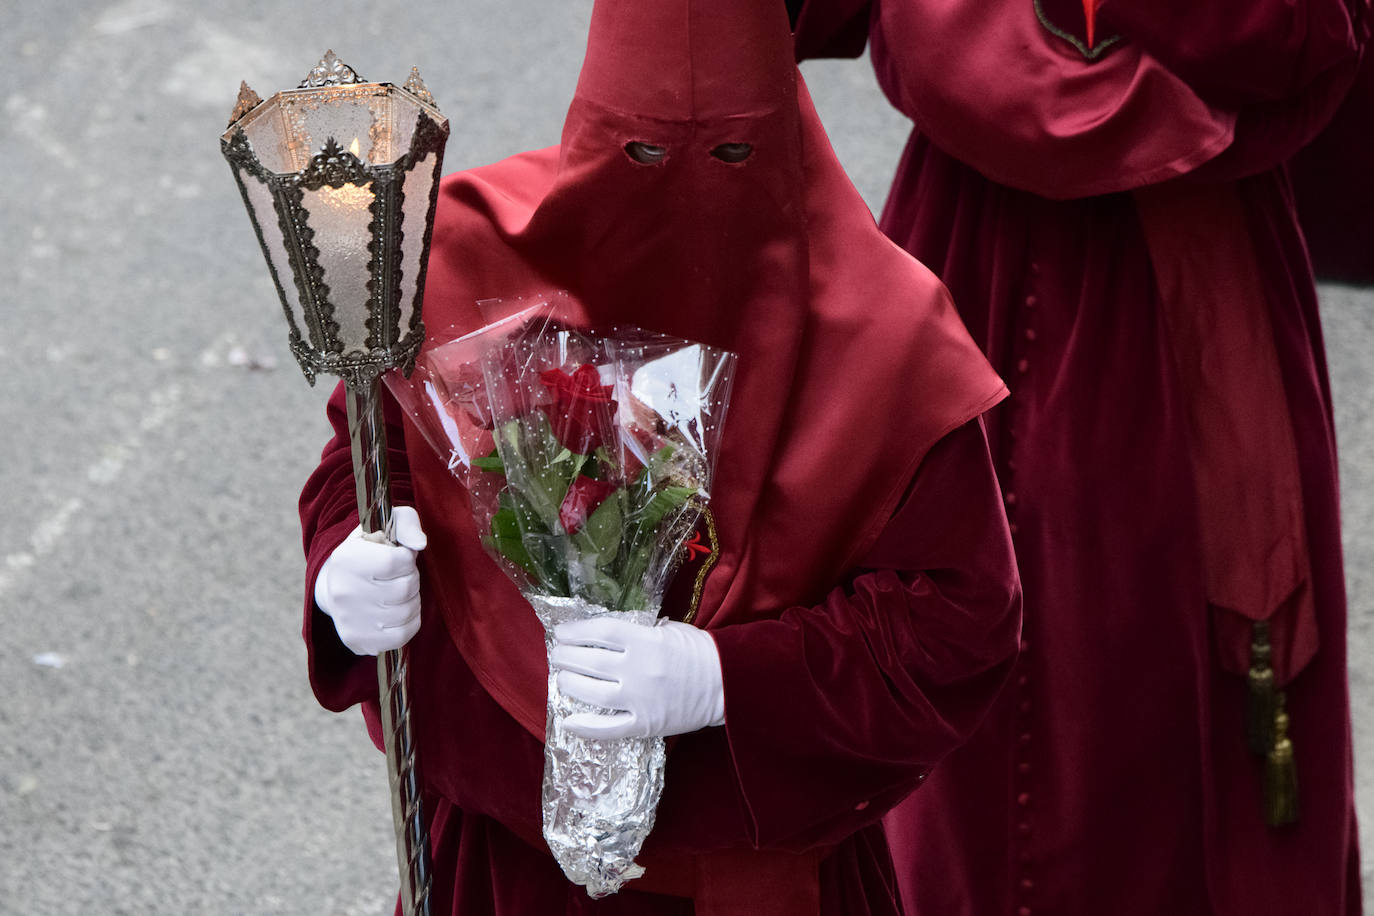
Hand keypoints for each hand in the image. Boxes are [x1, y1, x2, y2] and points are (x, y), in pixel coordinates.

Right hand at [314, 506, 426, 655]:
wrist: (335, 584)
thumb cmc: (368, 550)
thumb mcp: (384, 525)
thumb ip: (407, 524)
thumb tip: (420, 545)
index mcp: (347, 559)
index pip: (397, 561)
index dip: (407, 558)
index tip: (399, 556)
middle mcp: (344, 591)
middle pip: (405, 588)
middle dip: (411, 579)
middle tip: (398, 576)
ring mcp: (349, 619)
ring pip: (407, 612)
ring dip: (411, 600)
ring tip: (398, 592)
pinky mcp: (357, 640)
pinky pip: (402, 636)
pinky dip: (408, 623)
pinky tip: (397, 612)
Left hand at [550, 616, 724, 738]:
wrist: (728, 684)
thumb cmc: (699, 651)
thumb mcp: (668, 630)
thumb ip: (637, 632)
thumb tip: (603, 635)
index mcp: (646, 641)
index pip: (599, 632)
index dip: (575, 631)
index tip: (561, 632)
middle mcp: (638, 670)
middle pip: (589, 662)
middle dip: (566, 656)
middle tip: (557, 654)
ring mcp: (640, 700)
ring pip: (592, 694)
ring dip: (569, 685)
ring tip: (561, 679)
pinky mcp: (645, 725)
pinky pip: (608, 728)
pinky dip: (585, 726)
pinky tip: (568, 720)